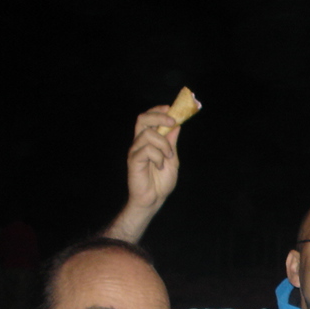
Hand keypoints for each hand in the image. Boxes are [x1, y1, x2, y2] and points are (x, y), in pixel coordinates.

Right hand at [107, 107, 179, 241]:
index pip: (148, 118)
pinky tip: (160, 166)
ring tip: (168, 157)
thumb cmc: (161, 182)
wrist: (154, 200)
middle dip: (158, 116)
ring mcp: (135, 151)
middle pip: (142, 119)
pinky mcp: (133, 160)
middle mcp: (139, 143)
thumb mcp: (172, 160)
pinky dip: (158, 156)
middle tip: (172, 122)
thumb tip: (176, 126)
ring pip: (148, 134)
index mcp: (148, 141)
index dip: (158, 111)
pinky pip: (147, 150)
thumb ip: (172, 143)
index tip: (171, 109)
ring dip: (163, 144)